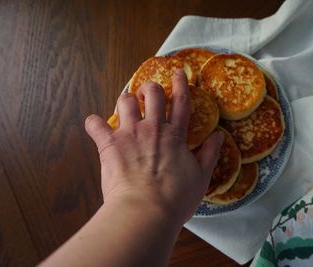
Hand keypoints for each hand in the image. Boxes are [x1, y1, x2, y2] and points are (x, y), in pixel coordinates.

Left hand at [85, 69, 223, 223]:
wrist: (145, 212)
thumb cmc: (175, 198)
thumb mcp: (201, 177)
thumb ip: (210, 154)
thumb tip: (218, 136)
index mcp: (175, 135)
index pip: (180, 102)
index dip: (180, 84)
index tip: (178, 72)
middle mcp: (152, 128)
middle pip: (152, 94)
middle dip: (150, 87)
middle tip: (148, 92)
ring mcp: (129, 134)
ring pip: (125, 102)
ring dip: (125, 100)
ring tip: (125, 105)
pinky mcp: (109, 145)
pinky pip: (95, 124)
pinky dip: (93, 123)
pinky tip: (95, 125)